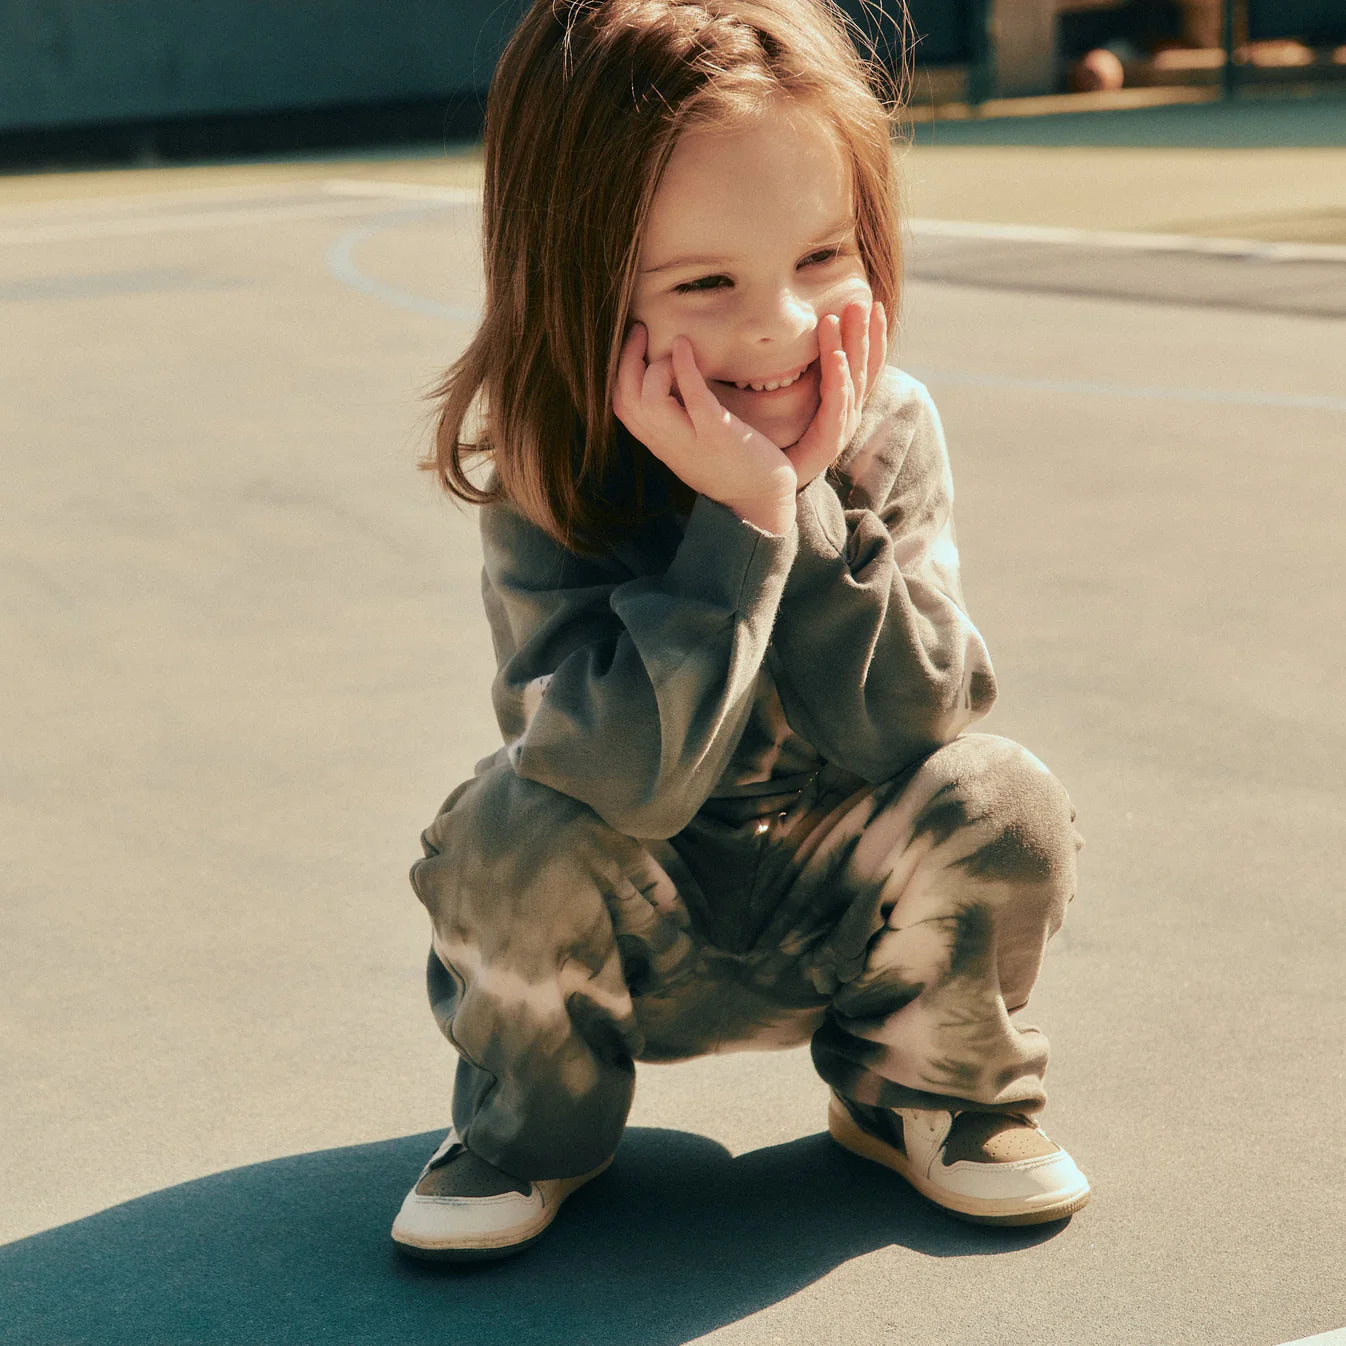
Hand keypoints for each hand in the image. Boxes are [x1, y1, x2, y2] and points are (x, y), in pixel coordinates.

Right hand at [613, 325, 797, 533]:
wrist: (763, 502)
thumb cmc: (734, 466)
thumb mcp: (695, 442)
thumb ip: (679, 416)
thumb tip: (672, 376)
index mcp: (661, 444)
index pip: (621, 406)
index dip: (618, 371)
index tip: (633, 342)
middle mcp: (668, 445)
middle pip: (624, 400)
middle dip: (626, 359)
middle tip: (638, 329)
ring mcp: (691, 442)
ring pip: (647, 401)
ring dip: (655, 367)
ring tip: (673, 349)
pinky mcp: (718, 437)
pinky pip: (692, 400)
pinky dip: (684, 369)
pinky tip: (686, 346)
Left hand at [787, 299, 886, 490]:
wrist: (764, 486)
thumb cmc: (772, 440)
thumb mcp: (788, 399)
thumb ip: (795, 372)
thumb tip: (788, 337)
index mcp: (842, 403)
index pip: (864, 363)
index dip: (872, 335)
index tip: (874, 303)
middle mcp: (847, 414)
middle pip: (865, 367)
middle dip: (865, 332)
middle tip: (862, 301)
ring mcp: (840, 428)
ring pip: (853, 380)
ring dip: (850, 346)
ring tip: (846, 317)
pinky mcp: (828, 441)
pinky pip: (837, 405)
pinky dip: (839, 380)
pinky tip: (836, 358)